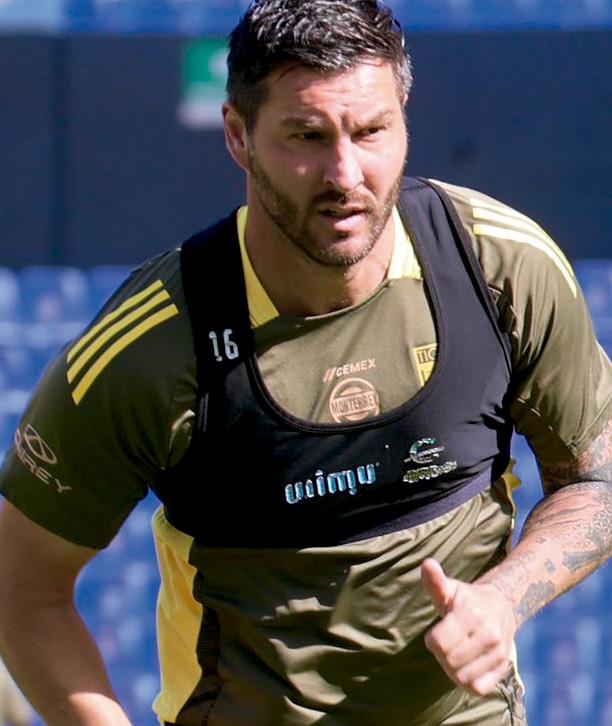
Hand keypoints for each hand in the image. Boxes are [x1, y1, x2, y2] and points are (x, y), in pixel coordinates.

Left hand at [421, 558, 516, 695]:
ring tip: (455, 654)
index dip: (432, 640)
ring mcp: (498, 653)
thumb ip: (435, 581)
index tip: (437, 632)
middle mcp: (489, 634)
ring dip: (452, 669)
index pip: (438, 643)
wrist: (502, 607)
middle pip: (449, 661)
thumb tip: (427, 564)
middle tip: (446, 643)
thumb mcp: (450, 588)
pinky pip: (478, 688)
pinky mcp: (503, 668)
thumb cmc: (467, 599)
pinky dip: (467, 682)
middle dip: (441, 655)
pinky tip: (465, 667)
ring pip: (462, 677)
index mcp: (472, 614)